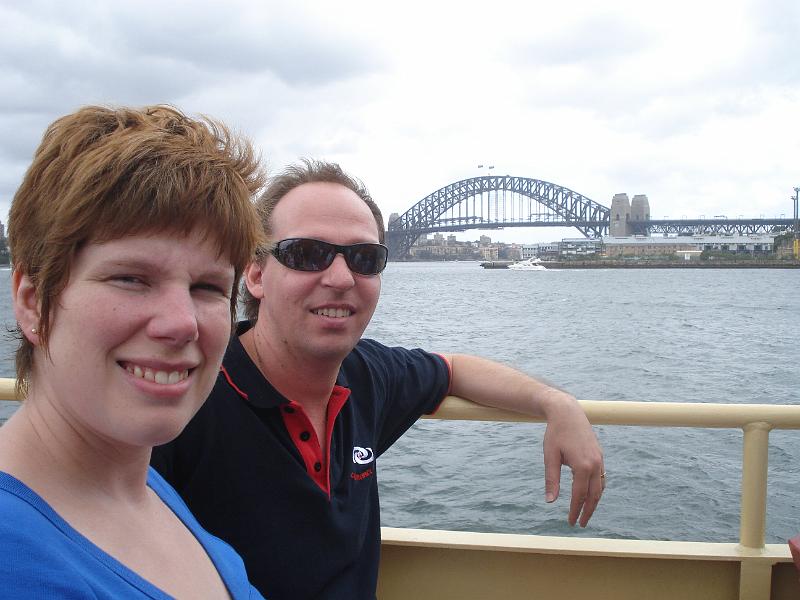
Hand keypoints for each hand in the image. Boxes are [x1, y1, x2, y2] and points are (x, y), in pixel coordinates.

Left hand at [541, 395, 604, 526]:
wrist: (567, 412)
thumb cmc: (555, 433)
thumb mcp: (550, 456)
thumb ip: (551, 479)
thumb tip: (550, 501)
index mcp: (582, 466)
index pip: (579, 495)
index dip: (574, 510)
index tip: (570, 522)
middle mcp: (595, 464)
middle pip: (594, 495)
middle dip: (587, 511)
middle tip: (580, 523)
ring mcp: (599, 459)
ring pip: (600, 487)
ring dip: (594, 502)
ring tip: (586, 513)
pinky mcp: (599, 455)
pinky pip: (602, 477)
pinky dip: (597, 489)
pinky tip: (590, 494)